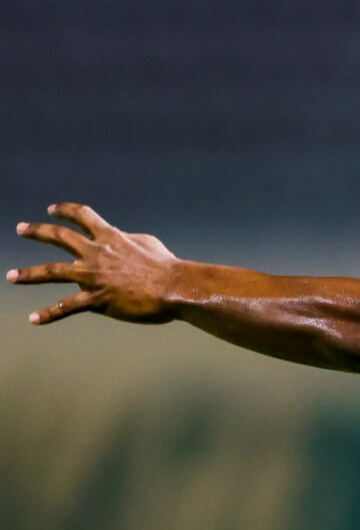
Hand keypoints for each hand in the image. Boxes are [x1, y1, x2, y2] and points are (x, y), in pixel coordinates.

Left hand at [7, 203, 179, 324]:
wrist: (173, 286)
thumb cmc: (166, 265)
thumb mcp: (148, 242)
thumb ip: (128, 240)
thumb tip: (122, 239)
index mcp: (111, 237)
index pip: (83, 216)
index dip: (66, 211)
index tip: (52, 209)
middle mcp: (96, 253)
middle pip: (59, 237)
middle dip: (37, 231)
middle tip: (20, 228)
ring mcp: (93, 276)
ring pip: (53, 272)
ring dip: (29, 274)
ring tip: (11, 276)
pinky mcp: (96, 299)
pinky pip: (66, 306)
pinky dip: (48, 313)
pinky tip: (33, 319)